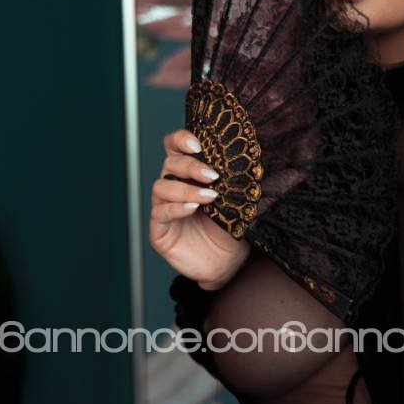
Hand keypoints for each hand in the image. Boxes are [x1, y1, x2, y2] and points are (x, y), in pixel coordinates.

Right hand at [149, 128, 248, 288]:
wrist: (229, 263)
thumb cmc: (231, 229)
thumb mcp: (235, 200)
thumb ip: (231, 179)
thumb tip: (243, 157)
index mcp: (188, 175)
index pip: (175, 147)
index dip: (181, 140)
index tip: (198, 144)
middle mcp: (173, 187)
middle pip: (169, 165)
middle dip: (190, 167)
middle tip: (212, 176)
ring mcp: (163, 208)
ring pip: (162, 187)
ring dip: (186, 190)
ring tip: (209, 198)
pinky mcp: (159, 230)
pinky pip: (160, 213)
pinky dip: (176, 209)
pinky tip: (192, 209)